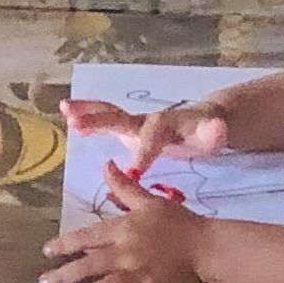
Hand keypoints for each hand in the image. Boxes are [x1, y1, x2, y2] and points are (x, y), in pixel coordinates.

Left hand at [40, 170, 208, 282]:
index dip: (63, 245)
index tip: (47, 251)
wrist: (206, 247)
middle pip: (86, 267)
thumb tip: (106, 164)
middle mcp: (122, 255)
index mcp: (121, 230)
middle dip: (62, 276)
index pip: (84, 238)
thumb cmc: (178, 221)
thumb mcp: (150, 200)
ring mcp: (134, 278)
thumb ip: (124, 186)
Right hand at [61, 93, 231, 172]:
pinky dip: (88, 119)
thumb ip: (214, 133)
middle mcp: (147, 120)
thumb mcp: (213, 135)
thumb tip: (218, 128)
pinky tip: (70, 121)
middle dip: (99, 119)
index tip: (133, 173)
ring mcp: (136, 122)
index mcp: (165, 125)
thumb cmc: (206, 132)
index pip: (151, 139)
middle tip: (77, 121)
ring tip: (64, 109)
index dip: (142, 154)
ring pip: (108, 113)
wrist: (203, 120)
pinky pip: (105, 121)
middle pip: (121, 117)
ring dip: (86, 111)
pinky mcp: (129, 128)